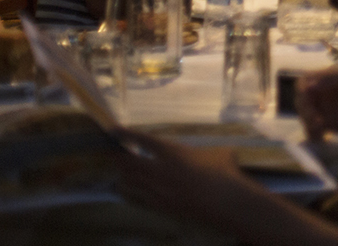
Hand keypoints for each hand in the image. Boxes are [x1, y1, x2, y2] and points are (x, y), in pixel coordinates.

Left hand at [116, 130, 260, 228]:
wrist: (224, 201)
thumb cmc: (224, 172)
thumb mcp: (219, 153)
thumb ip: (208, 152)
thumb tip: (217, 152)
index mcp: (174, 152)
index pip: (144, 141)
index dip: (127, 134)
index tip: (114, 130)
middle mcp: (160, 170)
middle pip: (130, 162)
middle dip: (119, 157)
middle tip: (113, 153)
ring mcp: (158, 190)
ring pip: (130, 181)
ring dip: (123, 175)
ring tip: (119, 171)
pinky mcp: (160, 206)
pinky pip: (137, 198)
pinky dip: (129, 193)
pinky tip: (125, 191)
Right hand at [297, 67, 337, 140]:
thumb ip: (330, 79)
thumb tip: (308, 86)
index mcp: (328, 78)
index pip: (305, 81)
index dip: (302, 89)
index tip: (307, 97)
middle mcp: (323, 93)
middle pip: (302, 100)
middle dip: (305, 109)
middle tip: (315, 118)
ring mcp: (325, 109)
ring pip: (305, 115)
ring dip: (307, 122)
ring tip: (320, 129)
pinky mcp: (329, 124)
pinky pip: (313, 129)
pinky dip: (312, 134)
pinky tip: (321, 138)